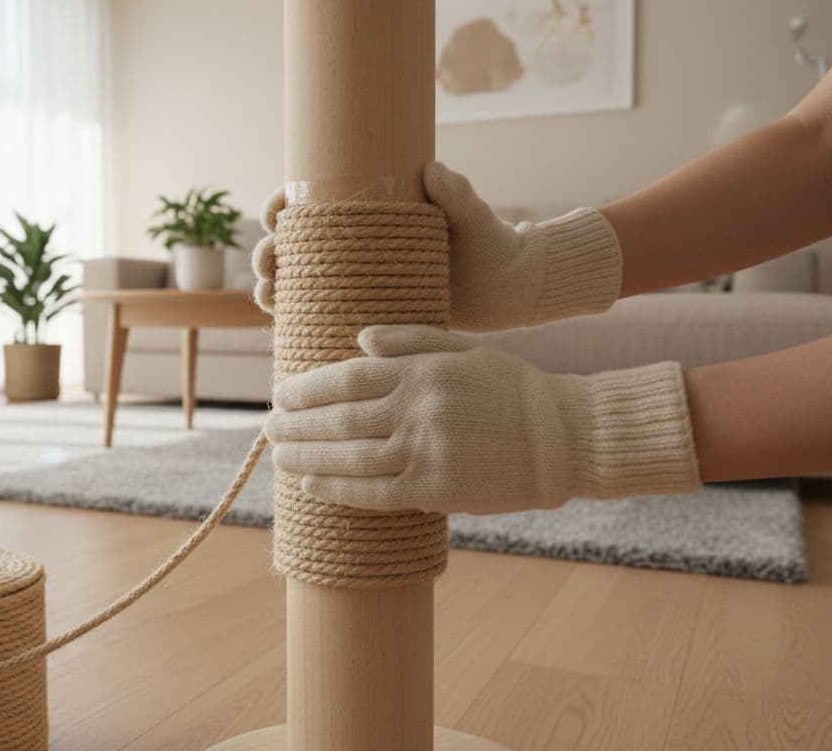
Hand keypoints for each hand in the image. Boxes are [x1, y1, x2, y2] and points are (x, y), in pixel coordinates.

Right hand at [253, 162, 622, 331]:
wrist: (512, 288)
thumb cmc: (491, 242)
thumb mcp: (472, 216)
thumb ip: (456, 194)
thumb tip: (434, 170)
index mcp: (373, 213)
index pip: (314, 202)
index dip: (284, 204)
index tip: (277, 212)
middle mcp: (359, 245)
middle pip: (297, 245)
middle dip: (269, 250)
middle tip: (270, 262)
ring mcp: (361, 280)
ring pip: (301, 281)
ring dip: (274, 286)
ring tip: (268, 294)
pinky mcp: (370, 311)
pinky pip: (323, 314)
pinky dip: (296, 318)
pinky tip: (281, 324)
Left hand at [264, 325, 700, 514]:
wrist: (565, 436)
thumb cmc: (514, 390)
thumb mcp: (466, 349)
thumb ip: (411, 341)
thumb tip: (358, 339)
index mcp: (422, 371)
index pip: (348, 377)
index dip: (307, 388)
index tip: (281, 392)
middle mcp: (417, 410)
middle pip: (338, 419)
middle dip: (295, 424)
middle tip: (266, 426)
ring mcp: (425, 452)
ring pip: (348, 458)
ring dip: (306, 459)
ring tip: (279, 456)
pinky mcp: (436, 490)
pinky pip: (374, 493)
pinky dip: (338, 491)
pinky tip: (312, 488)